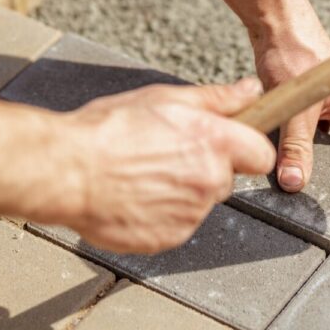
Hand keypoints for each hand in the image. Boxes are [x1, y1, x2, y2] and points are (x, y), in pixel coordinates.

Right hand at [54, 78, 274, 252]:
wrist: (68, 171)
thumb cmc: (110, 130)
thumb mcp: (166, 99)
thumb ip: (217, 98)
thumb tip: (249, 91)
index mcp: (214, 142)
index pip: (261, 154)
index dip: (247, 148)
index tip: (232, 145)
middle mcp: (209, 181)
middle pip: (226, 178)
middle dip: (207, 168)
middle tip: (169, 154)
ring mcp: (191, 214)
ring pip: (200, 201)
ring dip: (182, 191)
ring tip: (144, 173)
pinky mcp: (169, 238)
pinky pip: (177, 224)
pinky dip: (162, 213)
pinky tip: (136, 195)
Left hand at [252, 14, 329, 192]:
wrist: (275, 20)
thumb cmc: (294, 51)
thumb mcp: (296, 106)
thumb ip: (295, 146)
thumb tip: (295, 182)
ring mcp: (327, 104)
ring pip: (328, 141)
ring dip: (320, 159)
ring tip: (309, 185)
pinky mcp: (307, 100)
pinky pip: (309, 130)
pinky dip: (300, 144)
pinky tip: (285, 156)